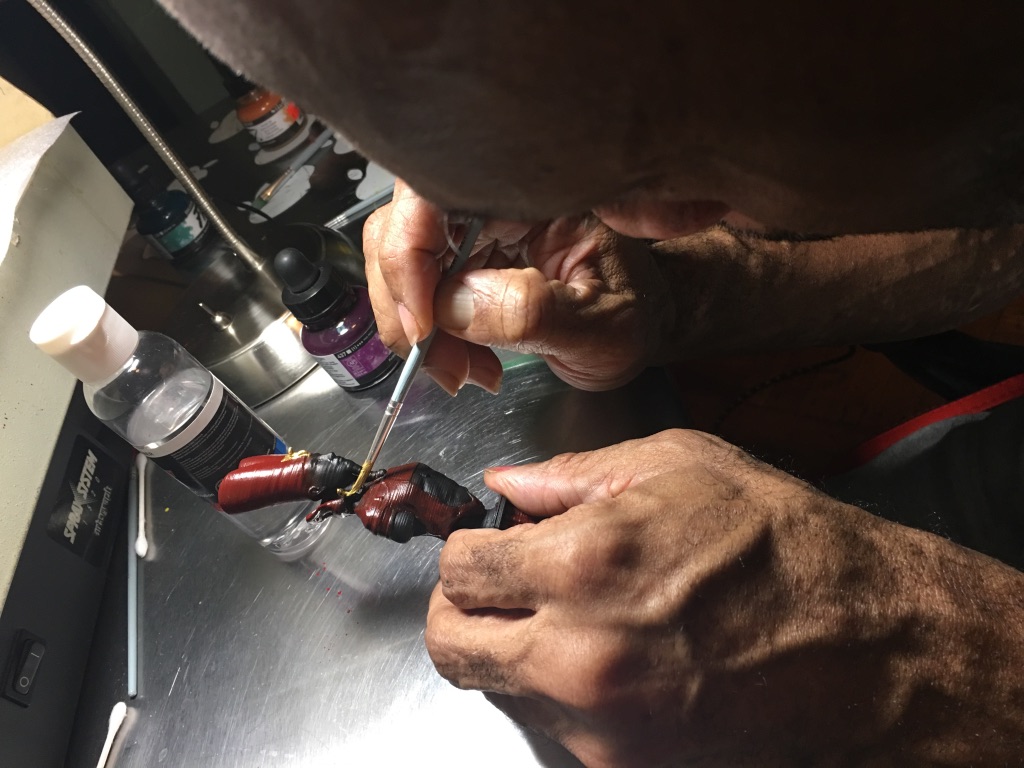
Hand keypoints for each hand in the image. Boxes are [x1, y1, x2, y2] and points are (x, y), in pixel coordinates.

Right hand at [362, 180, 670, 393]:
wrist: (645, 320)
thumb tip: (454, 304)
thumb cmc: (636, 311)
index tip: (424, 323)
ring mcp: (472, 228)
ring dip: (415, 326)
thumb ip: (533, 312)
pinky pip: (415, 289)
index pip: (435, 195)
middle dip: (407, 304)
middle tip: (444, 364)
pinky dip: (428, 335)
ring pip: (398, 262)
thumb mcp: (600, 325)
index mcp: (530, 191)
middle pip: (402, 229)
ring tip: (463, 369)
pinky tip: (465, 360)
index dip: (410, 254)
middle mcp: (491, 199)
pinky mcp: (461, 260)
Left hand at [426, 430, 1023, 765]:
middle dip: (461, 611)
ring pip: (499, 690)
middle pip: (452, 646)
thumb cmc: (779, 545)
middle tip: (491, 590)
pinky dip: (563, 694)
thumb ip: (571, 474)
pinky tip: (613, 660)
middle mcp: (577, 653)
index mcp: (583, 564)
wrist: (864, 646)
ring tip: (568, 619)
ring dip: (513, 652)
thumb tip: (508, 485)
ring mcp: (600, 723)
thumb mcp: (677, 467)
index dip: (465, 550)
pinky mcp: (625, 766)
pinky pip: (556, 728)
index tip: (484, 546)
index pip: (460, 569)